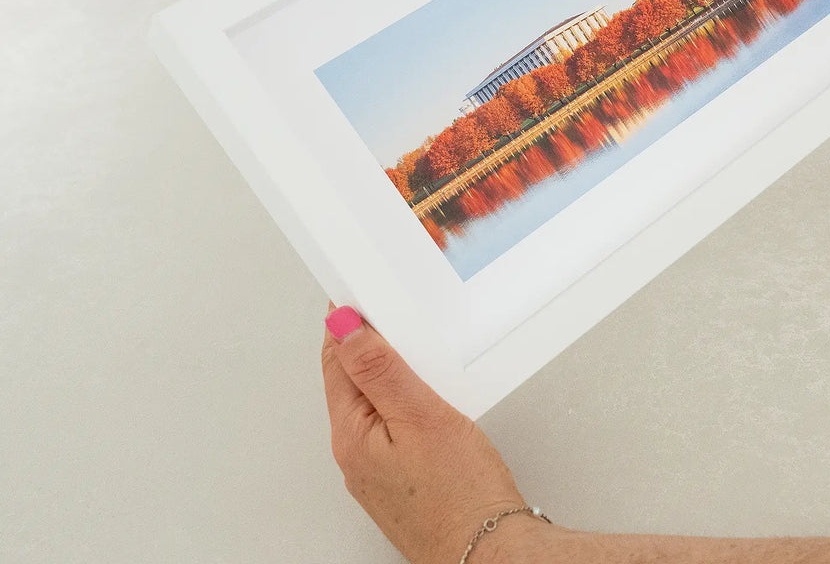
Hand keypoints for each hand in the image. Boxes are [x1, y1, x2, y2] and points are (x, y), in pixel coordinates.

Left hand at [321, 305, 545, 563]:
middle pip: (353, 380)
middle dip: (369, 345)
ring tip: (416, 352)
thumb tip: (344, 328)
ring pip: (374, 403)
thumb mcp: (420, 416)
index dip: (347, 322)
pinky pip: (393, 426)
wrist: (490, 552)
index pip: (336, 361)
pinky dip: (405, 401)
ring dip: (390, 373)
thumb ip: (380, 369)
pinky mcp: (401, 479)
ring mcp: (377, 469)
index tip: (362, 295)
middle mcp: (356, 455)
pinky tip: (429, 398)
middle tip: (394, 315)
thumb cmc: (460, 497)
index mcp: (350, 435)